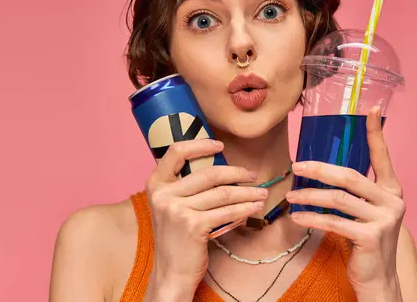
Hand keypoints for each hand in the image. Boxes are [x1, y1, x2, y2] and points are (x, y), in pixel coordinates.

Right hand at [143, 139, 266, 300]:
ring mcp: (177, 210)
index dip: (200, 145)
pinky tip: (255, 208)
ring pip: (223, 193)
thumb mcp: (172, 205)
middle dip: (237, 173)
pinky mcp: (193, 225)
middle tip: (253, 176)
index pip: (176, 151)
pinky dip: (245, 209)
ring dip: (247, 193)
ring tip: (261, 193)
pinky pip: (227, 212)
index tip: (220, 145)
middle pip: (209, 174)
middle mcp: (163, 194)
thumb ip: (186, 186)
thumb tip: (222, 168)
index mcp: (156, 183)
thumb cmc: (177, 236)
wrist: (171, 271)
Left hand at [286, 106, 404, 300]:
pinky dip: (312, 218)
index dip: (376, 133)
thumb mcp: (365, 210)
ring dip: (309, 195)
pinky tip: (297, 216)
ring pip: (338, 198)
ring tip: (290, 195)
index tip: (371, 109)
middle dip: (319, 169)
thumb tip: (320, 168)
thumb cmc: (365, 239)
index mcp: (392, 189)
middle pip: (349, 176)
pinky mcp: (371, 237)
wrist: (378, 277)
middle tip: (296, 166)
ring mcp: (384, 219)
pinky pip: (333, 221)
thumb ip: (354, 190)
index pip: (382, 156)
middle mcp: (392, 201)